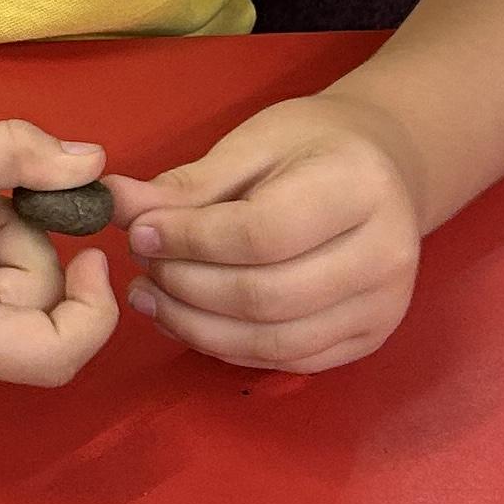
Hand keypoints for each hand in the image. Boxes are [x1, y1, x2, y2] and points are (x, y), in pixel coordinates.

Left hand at [103, 92, 427, 374]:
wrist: (385, 170)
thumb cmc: (313, 147)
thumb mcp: (252, 144)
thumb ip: (189, 185)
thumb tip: (116, 205)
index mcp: (360, 187)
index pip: (261, 233)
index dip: (190, 241)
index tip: (138, 232)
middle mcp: (386, 253)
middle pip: (265, 296)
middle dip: (186, 287)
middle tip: (141, 268)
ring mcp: (384, 305)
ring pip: (272, 340)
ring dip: (196, 326)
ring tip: (151, 296)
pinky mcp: (370, 337)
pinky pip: (286, 359)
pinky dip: (227, 347)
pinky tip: (190, 319)